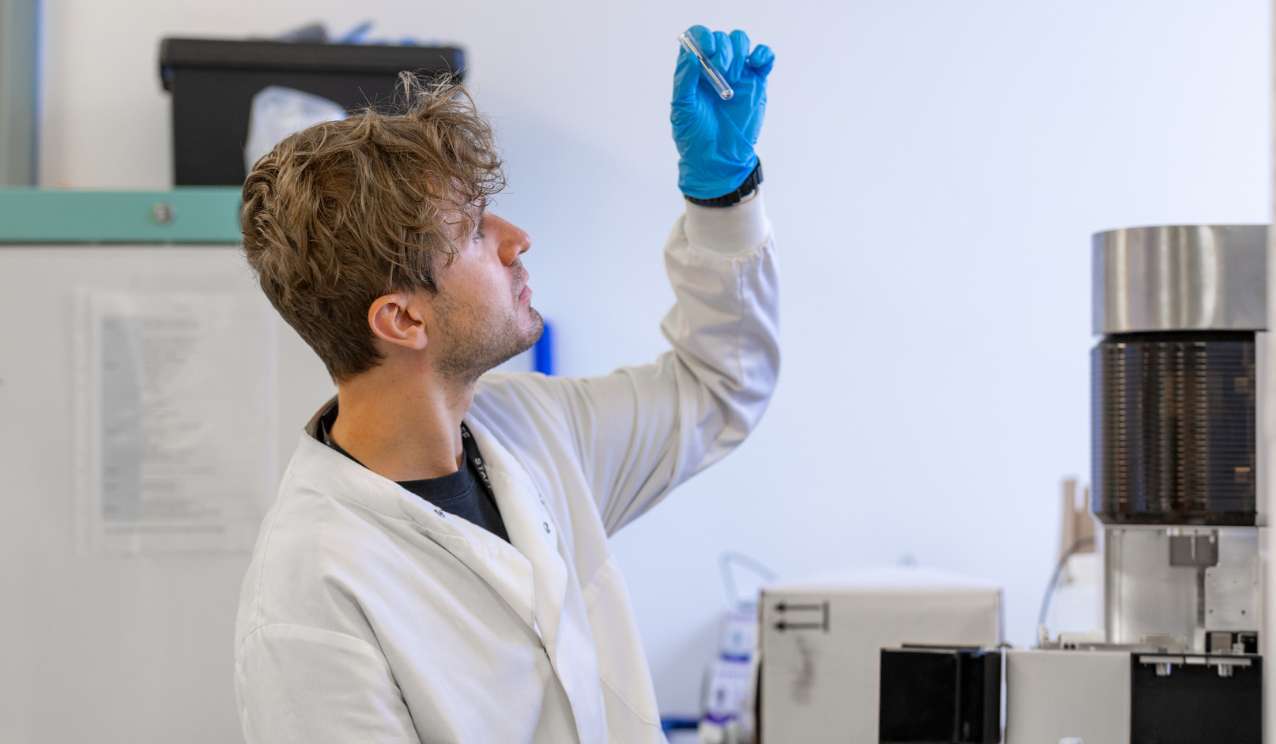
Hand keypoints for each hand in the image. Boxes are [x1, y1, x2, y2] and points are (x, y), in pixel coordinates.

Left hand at [671, 26, 774, 199]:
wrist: (718, 159)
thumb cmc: (695, 136)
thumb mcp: (682, 110)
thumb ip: (685, 81)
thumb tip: (692, 56)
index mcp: (694, 69)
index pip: (698, 37)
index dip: (703, 36)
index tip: (707, 50)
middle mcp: (715, 66)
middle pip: (721, 38)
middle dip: (722, 49)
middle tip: (721, 70)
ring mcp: (737, 73)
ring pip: (741, 41)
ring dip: (738, 51)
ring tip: (733, 77)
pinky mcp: (756, 82)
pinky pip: (764, 57)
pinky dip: (763, 54)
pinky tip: (756, 64)